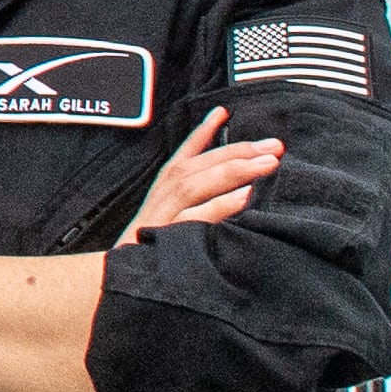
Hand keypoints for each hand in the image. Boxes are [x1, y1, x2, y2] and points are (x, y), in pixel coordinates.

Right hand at [118, 106, 280, 243]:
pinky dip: (219, 205)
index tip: (223, 112)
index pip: (184, 154)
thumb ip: (193, 207)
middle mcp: (162, 197)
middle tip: (273, 146)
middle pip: (199, 165)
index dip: (203, 131)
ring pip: (197, 183)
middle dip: (237, 152)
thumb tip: (233, 195)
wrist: (117, 279)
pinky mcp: (165, 235)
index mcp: (162, 191)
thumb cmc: (145, 252)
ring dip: (234, 170)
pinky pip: (196, 217)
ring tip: (267, 162)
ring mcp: (163, 215)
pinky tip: (244, 197)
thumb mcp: (166, 222)